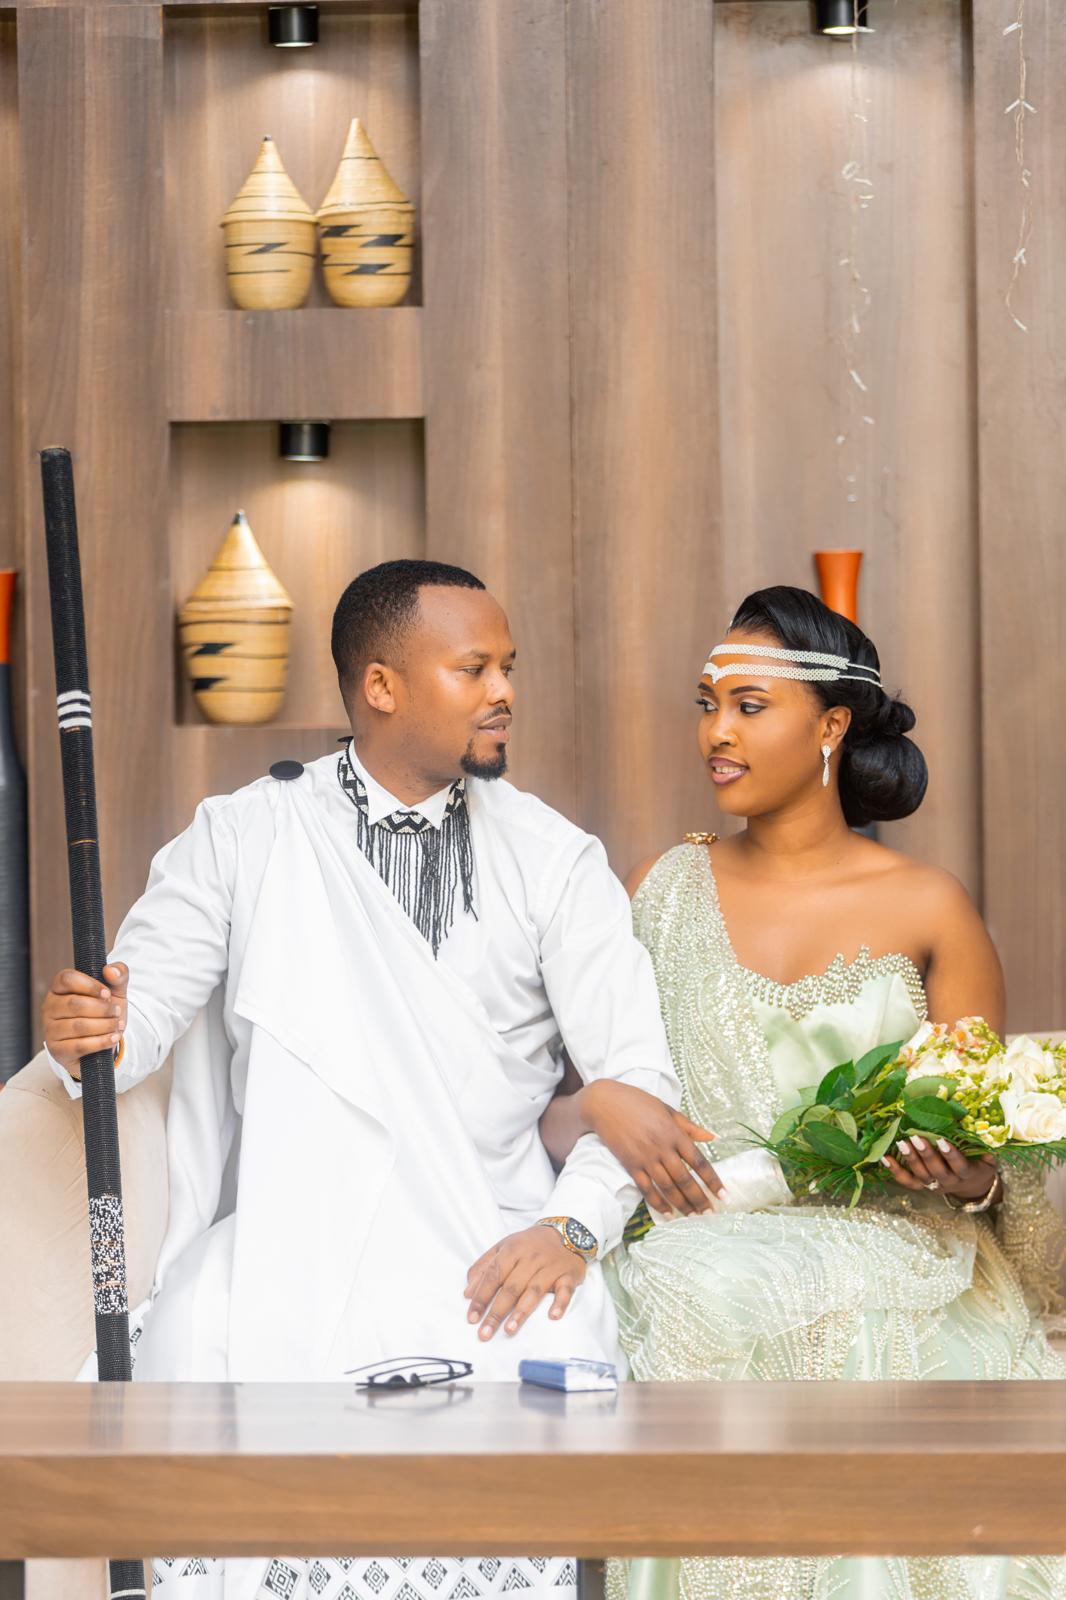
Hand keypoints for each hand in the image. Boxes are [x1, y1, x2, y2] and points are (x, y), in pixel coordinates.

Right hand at [42, 962, 127, 1077]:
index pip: (67, 979)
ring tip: (118, 1025)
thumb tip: (110, 971)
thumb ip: (119, 975)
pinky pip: (79, 1046)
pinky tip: (113, 1038)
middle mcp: (49, 1007)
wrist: (102, 1041)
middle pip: (75, 1004)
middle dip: (102, 1009)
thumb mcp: (116, 991)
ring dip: (104, 1026)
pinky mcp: (56, 1050)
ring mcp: (50, 1029)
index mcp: (59, 988)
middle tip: (117, 1012)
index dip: (90, 985)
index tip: (107, 994)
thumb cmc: (104, 1011)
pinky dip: (101, 1042)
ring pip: (78, 1026)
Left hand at [464, 1226, 585, 1340]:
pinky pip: (565, 1290)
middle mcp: (531, 1258)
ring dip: (521, 1311)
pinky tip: (553, 1316)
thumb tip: (467, 1293)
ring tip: (509, 1330)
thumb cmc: (529, 1245)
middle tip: (485, 1333)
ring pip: (534, 1291)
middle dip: (496, 1312)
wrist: (565, 1231)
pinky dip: (560, 1302)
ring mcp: (550, 1267)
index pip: (493, 1275)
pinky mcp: (568, 1275)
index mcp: (512, 1250)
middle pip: (511, 1287)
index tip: (472, 1318)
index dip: (481, 1297)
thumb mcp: (503, 1248)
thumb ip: (484, 1268)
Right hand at [579, 1080, 721, 1215]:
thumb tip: (713, 1137)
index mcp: (674, 1133)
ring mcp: (645, 1157)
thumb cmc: (638, 1102)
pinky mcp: (630, 1164)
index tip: (723, 1195)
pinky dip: (658, 1203)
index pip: (699, 1162)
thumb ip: (690, 1126)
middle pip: (685, 1179)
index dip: (712, 1181)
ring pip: (668, 1187)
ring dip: (682, 1204)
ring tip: (693, 1216)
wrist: (605, 1103)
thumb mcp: (667, 1109)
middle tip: (710, 1214)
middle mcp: (662, 1147)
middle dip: (699, 1199)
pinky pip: (646, 1188)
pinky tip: (667, 1213)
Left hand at [882, 1134, 999, 1201]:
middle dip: (926, 1154)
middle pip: (937, 1171)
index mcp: (967, 1173)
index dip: (951, 1155)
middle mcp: (950, 1182)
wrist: (973, 1185)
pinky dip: (895, 1171)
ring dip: (910, 1159)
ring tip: (901, 1143)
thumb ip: (981, 1143)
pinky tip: (885, 1158)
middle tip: (916, 1137)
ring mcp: (934, 1186)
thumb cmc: (978, 1163)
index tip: (942, 1141)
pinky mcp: (923, 1187)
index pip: (959, 1165)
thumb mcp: (985, 1155)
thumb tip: (978, 1124)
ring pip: (921, 1176)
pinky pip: (908, 1182)